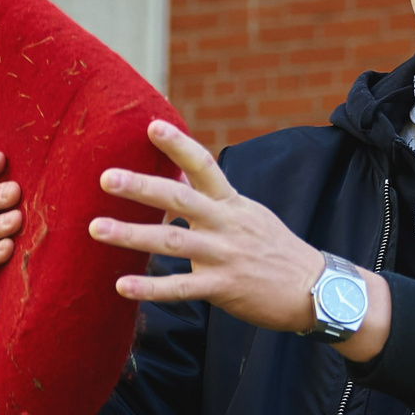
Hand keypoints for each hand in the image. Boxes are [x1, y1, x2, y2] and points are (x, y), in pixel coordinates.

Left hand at [91, 120, 392, 363]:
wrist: (318, 290)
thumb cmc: (277, 251)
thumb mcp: (251, 215)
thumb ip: (216, 199)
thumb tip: (180, 178)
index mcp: (232, 203)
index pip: (204, 165)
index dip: (177, 144)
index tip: (150, 125)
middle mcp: (227, 224)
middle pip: (179, 199)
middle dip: (140, 187)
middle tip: (105, 177)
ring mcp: (226, 256)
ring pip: (172, 242)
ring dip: (131, 235)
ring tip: (96, 229)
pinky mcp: (225, 288)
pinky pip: (181, 288)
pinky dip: (150, 288)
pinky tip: (121, 287)